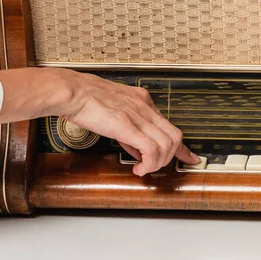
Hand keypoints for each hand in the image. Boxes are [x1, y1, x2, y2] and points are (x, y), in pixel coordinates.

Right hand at [0, 67, 200, 175]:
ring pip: (167, 144)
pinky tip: (138, 168)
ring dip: (158, 163)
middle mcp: (144, 106)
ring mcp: (137, 115)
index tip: (190, 158)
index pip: (170, 126)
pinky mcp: (127, 124)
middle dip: (170, 158)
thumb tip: (137, 149)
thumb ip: (128, 129)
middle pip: (175, 136)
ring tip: (143, 169)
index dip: (182, 147)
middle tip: (155, 168)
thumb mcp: (113, 111)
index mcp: (142, 101)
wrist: (70, 91)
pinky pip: (151, 149)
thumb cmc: (84, 99)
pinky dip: (148, 163)